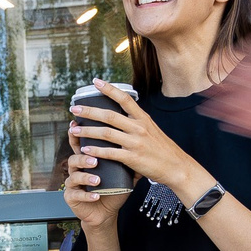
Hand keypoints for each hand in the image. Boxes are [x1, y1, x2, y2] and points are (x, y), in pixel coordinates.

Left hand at [67, 78, 202, 210]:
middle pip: (109, 115)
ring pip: (106, 133)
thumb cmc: (162, 150)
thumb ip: (137, 123)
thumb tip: (121, 115)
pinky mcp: (133, 158)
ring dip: (87, 131)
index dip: (109, 89)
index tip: (95, 82)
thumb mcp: (152, 130)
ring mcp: (136, 142)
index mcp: (143, 118)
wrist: (177, 168)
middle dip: (89, 111)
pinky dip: (96, 151)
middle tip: (74, 108)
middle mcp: (139, 127)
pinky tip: (85, 149)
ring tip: (74, 129)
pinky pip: (110, 153)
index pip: (124, 98)